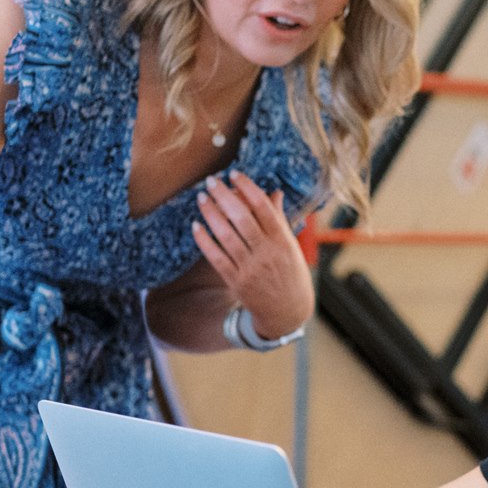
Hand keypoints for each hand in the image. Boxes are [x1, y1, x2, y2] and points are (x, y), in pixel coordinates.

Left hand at [192, 170, 312, 340]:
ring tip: (201, 198)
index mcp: (283, 240)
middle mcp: (266, 252)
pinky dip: (204, 240)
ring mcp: (250, 268)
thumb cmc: (291, 274)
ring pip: (226, 235)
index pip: (263, 207)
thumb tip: (274, 192)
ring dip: (211, 214)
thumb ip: (279, 218)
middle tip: (212, 181)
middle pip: (241, 218)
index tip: (234, 174)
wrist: (287, 312)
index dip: (247, 188)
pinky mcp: (236, 280)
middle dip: (224, 196)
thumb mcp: (291, 245)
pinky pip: (216, 257)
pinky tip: (196, 225)